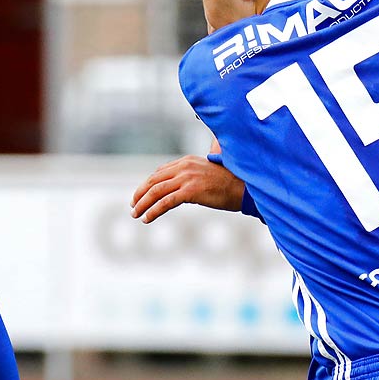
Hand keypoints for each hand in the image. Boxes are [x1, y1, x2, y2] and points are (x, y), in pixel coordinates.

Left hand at [130, 156, 246, 223]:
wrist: (244, 188)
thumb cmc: (229, 183)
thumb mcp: (207, 174)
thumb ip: (192, 176)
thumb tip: (181, 188)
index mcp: (187, 161)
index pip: (160, 172)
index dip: (147, 184)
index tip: (140, 195)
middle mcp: (184, 167)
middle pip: (154, 180)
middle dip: (140, 194)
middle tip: (133, 206)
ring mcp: (186, 178)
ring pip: (156, 191)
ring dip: (143, 204)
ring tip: (136, 214)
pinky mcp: (190, 191)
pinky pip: (165, 202)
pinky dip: (154, 211)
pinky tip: (147, 218)